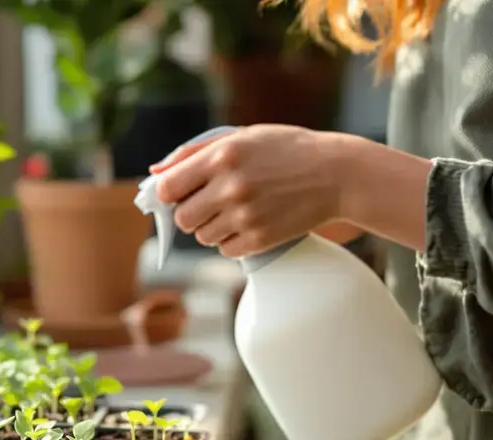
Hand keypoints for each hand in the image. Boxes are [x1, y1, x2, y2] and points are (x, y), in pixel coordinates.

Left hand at [151, 125, 348, 258]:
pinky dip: (232, 241)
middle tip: (211, 203)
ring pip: (202, 237)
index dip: (169, 193)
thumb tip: (155, 173)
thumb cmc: (286, 150)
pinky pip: (225, 250)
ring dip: (212, 227)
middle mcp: (231, 187)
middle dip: (191, 213)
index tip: (179, 193)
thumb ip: (194, 152)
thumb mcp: (242, 136)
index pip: (169, 188)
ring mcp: (246, 216)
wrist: (337, 174)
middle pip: (182, 218)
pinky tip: (252, 223)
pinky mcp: (260, 240)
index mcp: (223, 156)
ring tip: (238, 210)